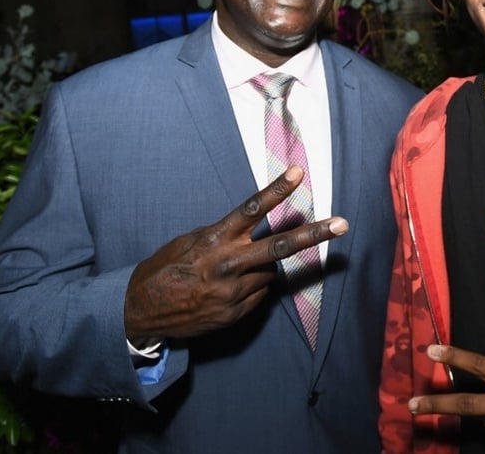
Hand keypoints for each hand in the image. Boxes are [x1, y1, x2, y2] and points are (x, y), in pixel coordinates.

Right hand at [124, 166, 346, 340]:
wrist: (141, 312)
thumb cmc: (165, 268)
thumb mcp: (189, 241)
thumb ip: (224, 236)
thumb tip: (253, 234)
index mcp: (215, 239)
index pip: (252, 209)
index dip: (277, 189)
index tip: (298, 171)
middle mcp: (229, 264)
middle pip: (280, 247)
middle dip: (314, 234)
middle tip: (343, 223)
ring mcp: (234, 292)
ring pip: (270, 272)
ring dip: (261, 267)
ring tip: (230, 272)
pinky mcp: (236, 313)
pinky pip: (258, 294)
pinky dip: (251, 288)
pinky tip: (227, 289)